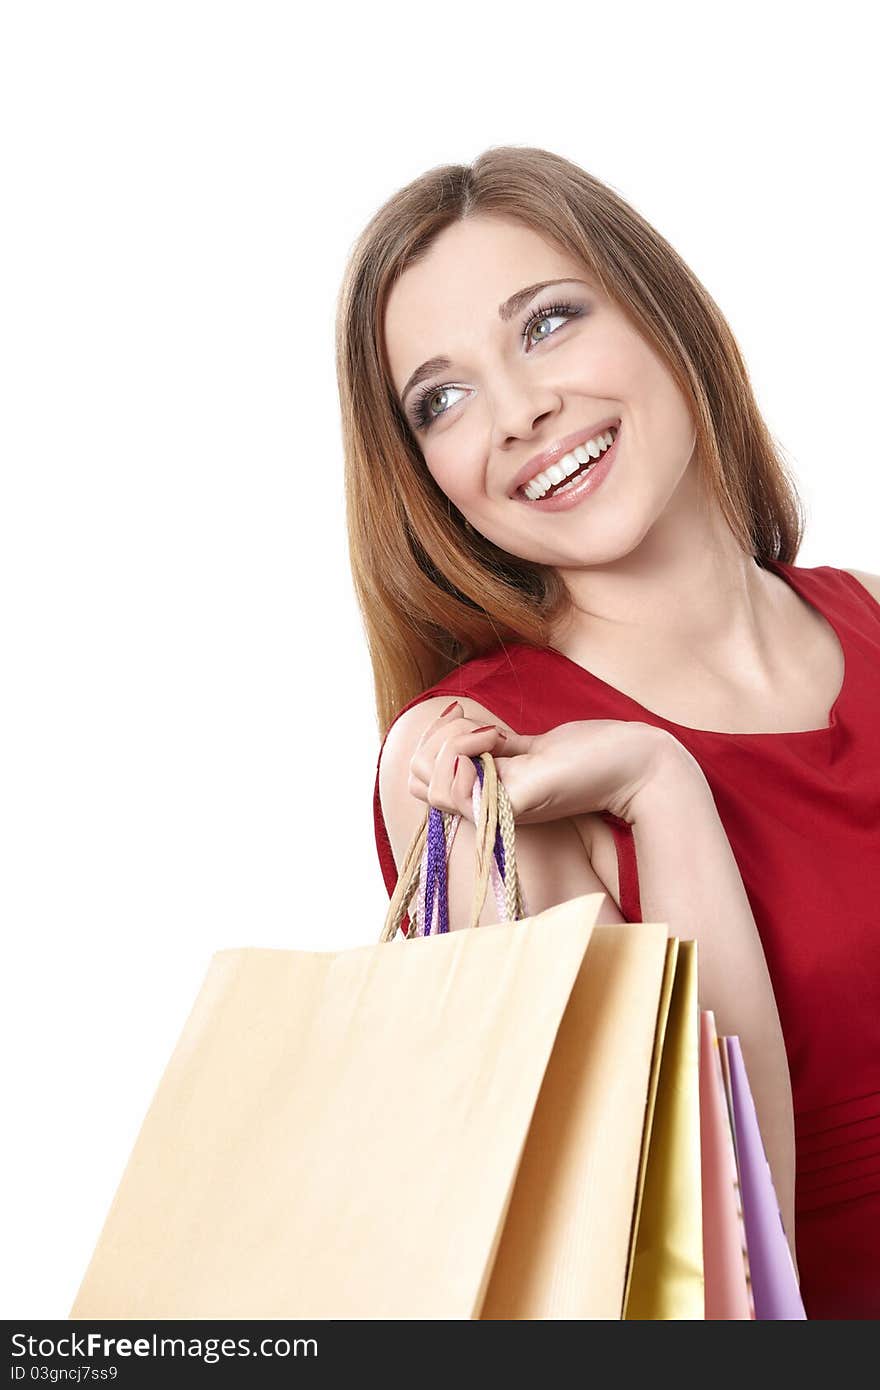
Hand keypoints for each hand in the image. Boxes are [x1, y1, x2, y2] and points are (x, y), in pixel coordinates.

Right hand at [407, 701, 692, 825]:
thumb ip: (490, 748)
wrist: (633, 764)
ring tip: (493, 733)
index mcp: (484, 792)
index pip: (419, 775)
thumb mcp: (525, 748)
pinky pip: (457, 786)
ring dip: (450, 742)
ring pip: (428, 782)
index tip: (468, 718)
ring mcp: (496, 808)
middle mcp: (484, 805)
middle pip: (415, 777)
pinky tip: (500, 737)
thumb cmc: (586, 755)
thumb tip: (454, 727)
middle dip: (435, 738)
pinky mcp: (513, 805)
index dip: (432, 740)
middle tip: (482, 727)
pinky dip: (466, 749)